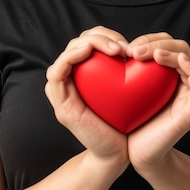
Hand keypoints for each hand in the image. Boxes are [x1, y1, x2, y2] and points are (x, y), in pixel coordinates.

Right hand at [45, 27, 129, 168]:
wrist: (116, 154)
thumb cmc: (123, 121)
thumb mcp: (124, 88)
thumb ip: (121, 68)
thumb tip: (132, 45)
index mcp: (84, 73)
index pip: (89, 39)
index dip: (106, 35)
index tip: (128, 46)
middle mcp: (70, 78)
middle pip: (79, 41)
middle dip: (101, 36)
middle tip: (123, 48)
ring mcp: (62, 90)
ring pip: (69, 50)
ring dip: (91, 43)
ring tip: (114, 50)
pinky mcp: (60, 102)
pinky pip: (57, 72)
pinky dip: (72, 56)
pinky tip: (89, 52)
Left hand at [125, 33, 189, 173]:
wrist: (139, 152)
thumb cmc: (135, 117)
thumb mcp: (135, 85)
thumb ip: (138, 65)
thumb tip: (126, 43)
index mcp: (177, 71)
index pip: (168, 42)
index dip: (150, 39)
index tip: (128, 47)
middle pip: (180, 47)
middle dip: (156, 44)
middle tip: (134, 52)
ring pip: (188, 60)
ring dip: (169, 53)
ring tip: (149, 55)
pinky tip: (179, 61)